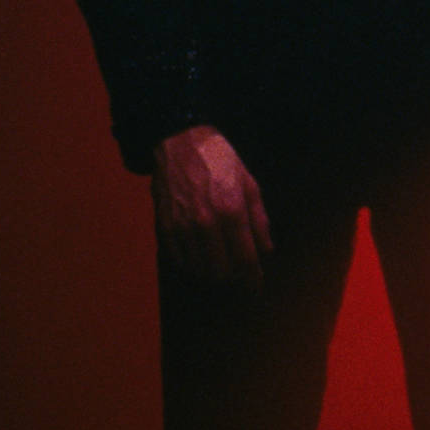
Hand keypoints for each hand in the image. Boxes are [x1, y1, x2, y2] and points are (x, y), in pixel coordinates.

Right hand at [152, 125, 271, 286]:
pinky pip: (178, 260)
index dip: (252, 278)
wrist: (180, 143)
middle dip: (233, 277)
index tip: (256, 286)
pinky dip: (191, 264)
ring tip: (221, 264)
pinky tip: (200, 256)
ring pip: (198, 270)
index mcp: (232, 211)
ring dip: (212, 273)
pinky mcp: (163, 227)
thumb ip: (259, 220)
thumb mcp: (250, 184)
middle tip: (239, 273)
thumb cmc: (221, 161)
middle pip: (221, 271)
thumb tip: (266, 249)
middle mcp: (206, 224)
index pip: (245, 258)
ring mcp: (182, 227)